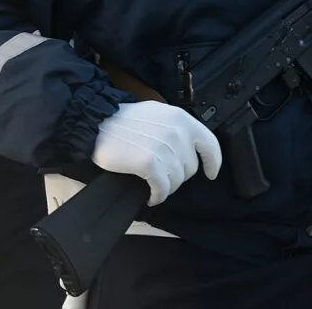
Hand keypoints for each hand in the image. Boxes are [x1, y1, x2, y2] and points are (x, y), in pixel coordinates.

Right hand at [91, 101, 221, 206]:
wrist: (98, 124)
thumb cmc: (126, 120)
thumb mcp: (159, 114)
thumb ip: (177, 128)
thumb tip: (189, 148)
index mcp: (182, 119)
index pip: (209, 144)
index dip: (213, 162)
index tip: (211, 173)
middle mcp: (177, 133)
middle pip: (190, 168)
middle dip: (178, 176)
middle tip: (163, 177)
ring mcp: (164, 148)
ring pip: (177, 180)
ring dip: (166, 188)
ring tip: (154, 185)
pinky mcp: (148, 163)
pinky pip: (162, 188)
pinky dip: (158, 196)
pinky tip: (151, 197)